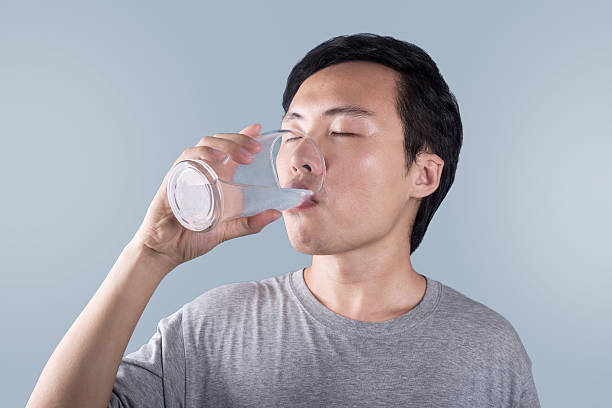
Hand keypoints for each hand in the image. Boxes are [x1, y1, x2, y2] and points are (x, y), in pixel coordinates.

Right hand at [131, 123, 281, 269]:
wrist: (165, 252)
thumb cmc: (192, 239)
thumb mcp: (228, 230)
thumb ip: (250, 223)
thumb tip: (277, 214)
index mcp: (214, 178)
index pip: (228, 149)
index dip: (242, 135)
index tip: (258, 129)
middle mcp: (201, 171)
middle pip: (219, 142)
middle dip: (239, 140)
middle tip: (256, 149)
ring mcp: (186, 173)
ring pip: (205, 144)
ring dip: (225, 145)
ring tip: (242, 156)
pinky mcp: (173, 180)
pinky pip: (187, 159)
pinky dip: (201, 155)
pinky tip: (215, 160)